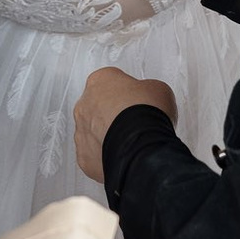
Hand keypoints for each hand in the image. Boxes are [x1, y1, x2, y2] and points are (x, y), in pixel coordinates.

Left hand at [73, 67, 177, 183]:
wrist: (140, 145)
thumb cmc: (146, 114)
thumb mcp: (158, 89)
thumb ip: (146, 90)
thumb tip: (149, 99)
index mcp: (100, 80)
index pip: (111, 81)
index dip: (127, 92)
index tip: (137, 100)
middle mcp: (84, 105)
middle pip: (97, 107)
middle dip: (113, 115)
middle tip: (134, 123)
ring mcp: (81, 132)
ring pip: (93, 133)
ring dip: (107, 136)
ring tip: (130, 143)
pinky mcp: (84, 157)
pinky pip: (94, 156)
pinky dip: (106, 157)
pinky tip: (124, 156)